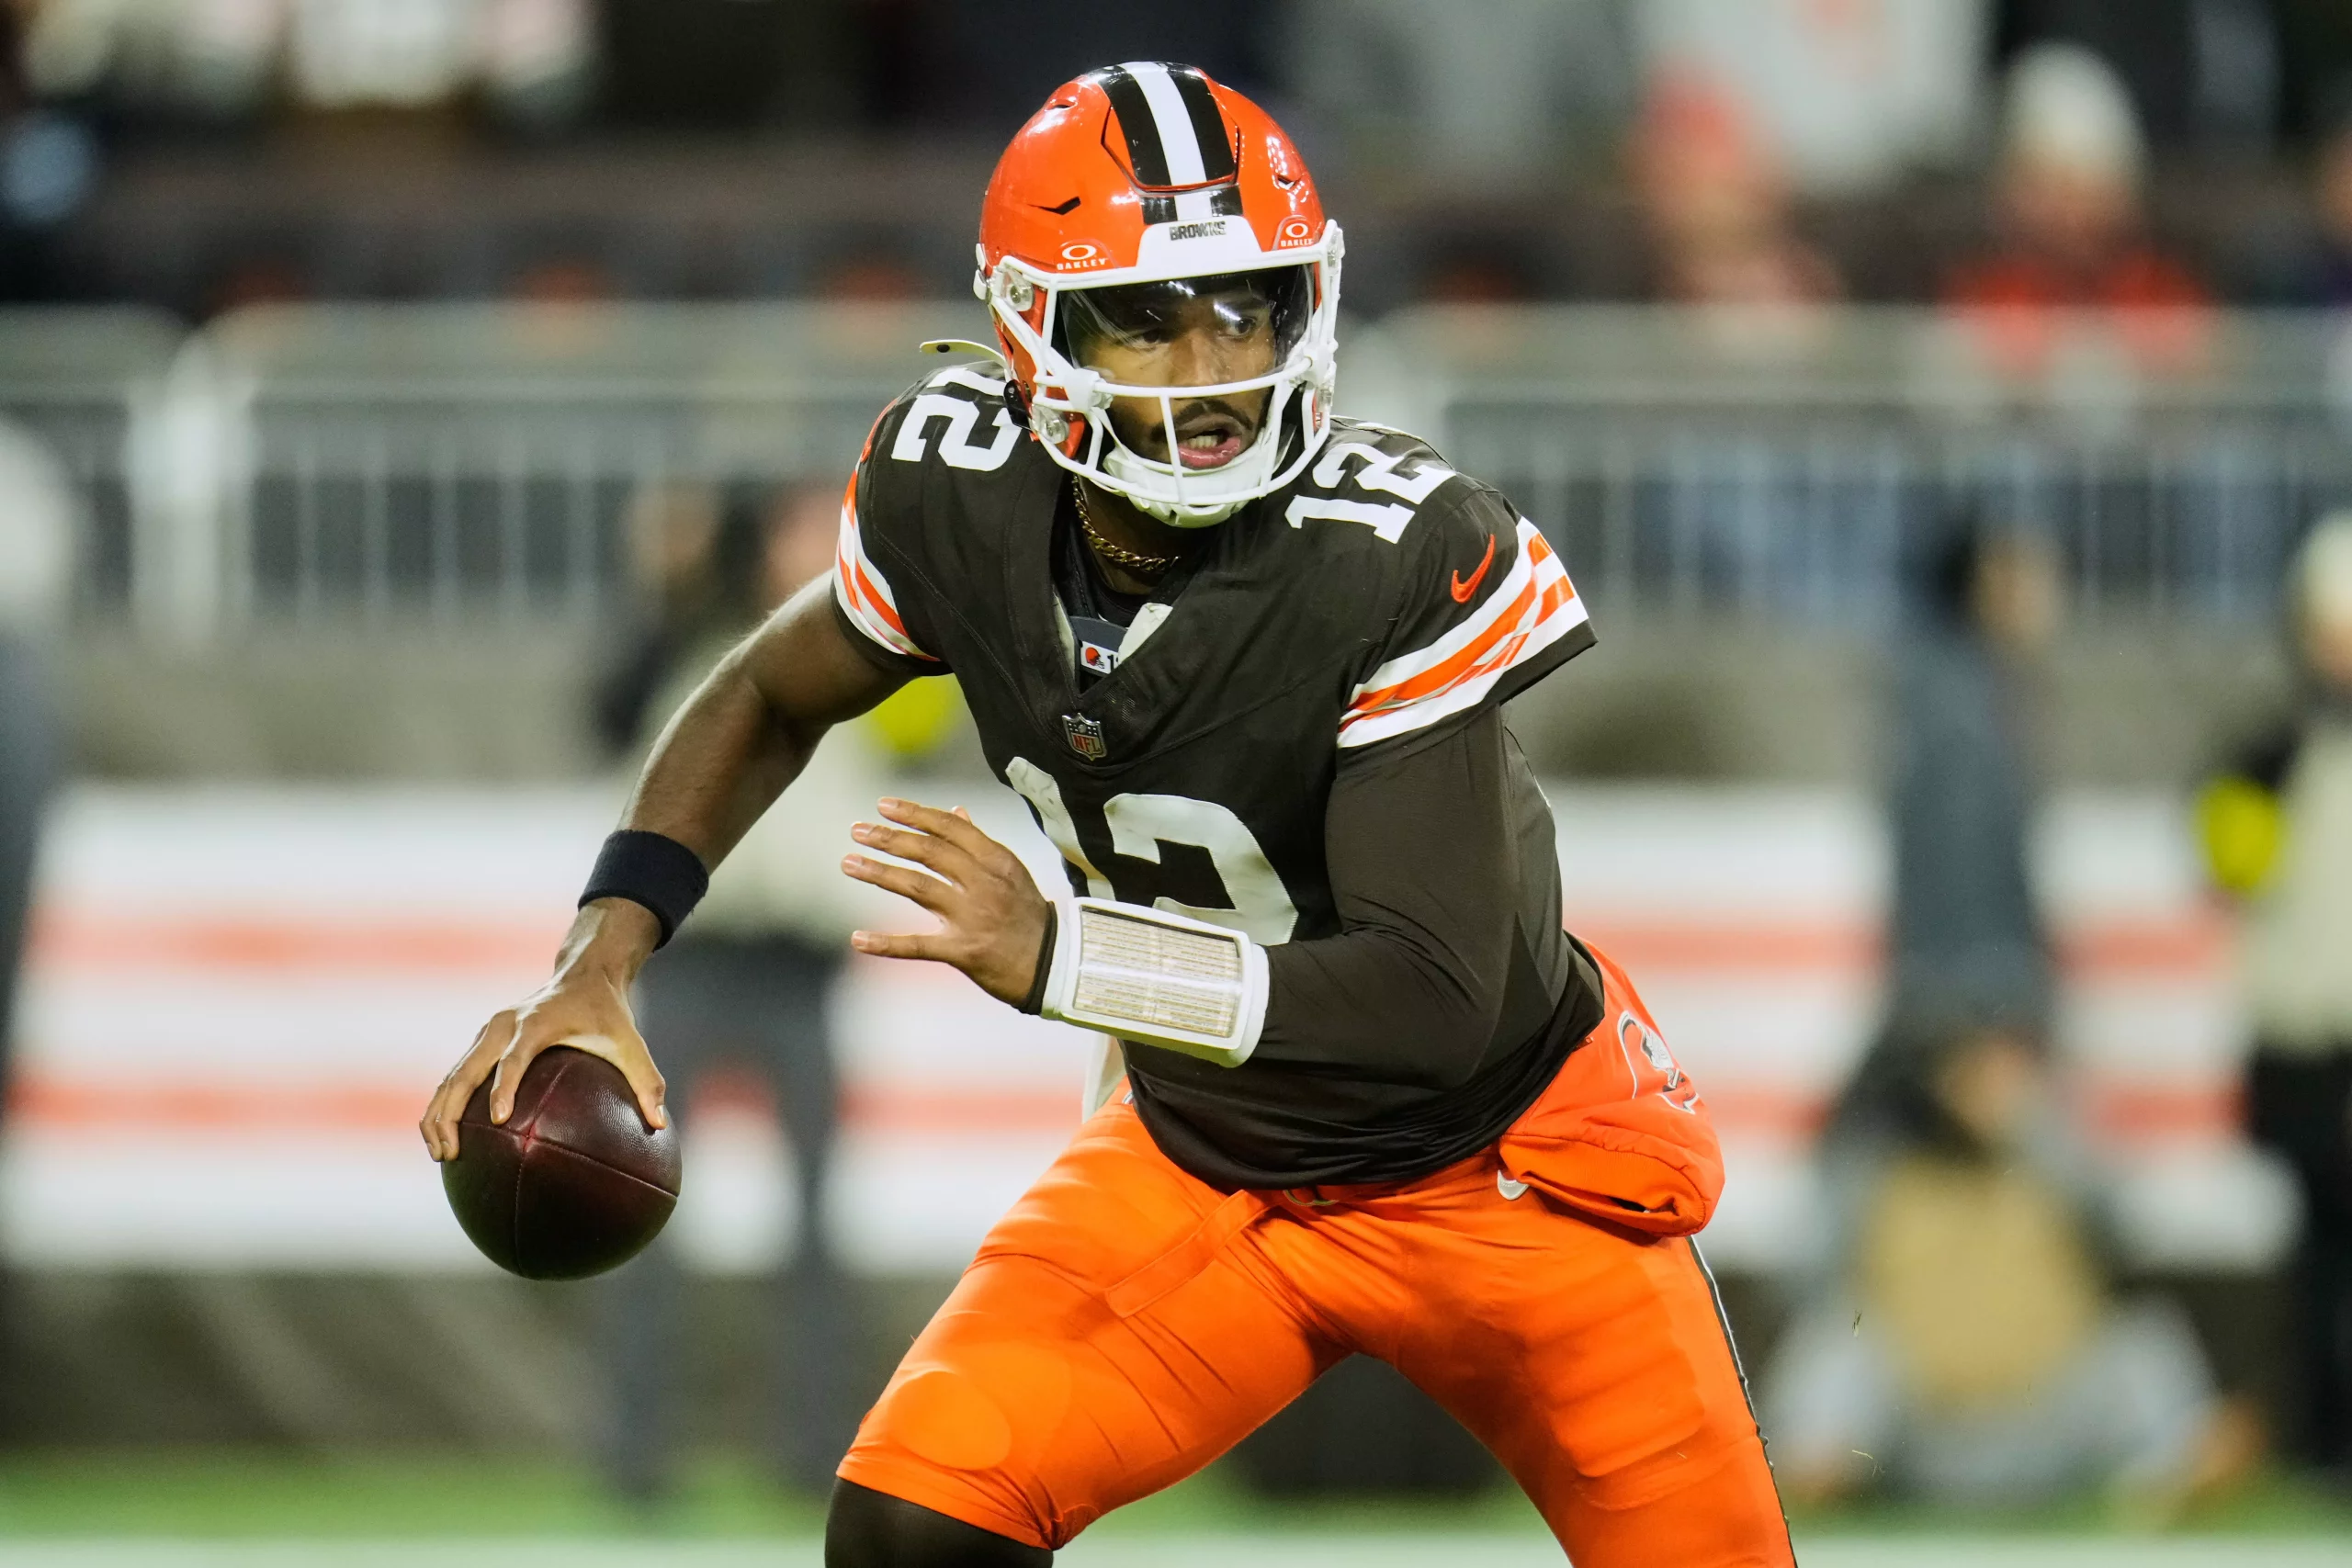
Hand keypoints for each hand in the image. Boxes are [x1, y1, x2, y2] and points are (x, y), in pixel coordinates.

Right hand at [419, 899, 668, 1161]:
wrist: (582, 975)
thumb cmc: (607, 1013)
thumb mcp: (630, 1043)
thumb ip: (645, 1081)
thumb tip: (659, 1125)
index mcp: (535, 1023)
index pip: (514, 1057)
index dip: (504, 1087)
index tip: (498, 1119)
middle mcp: (502, 1026)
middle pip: (465, 1071)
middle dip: (450, 1112)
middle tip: (451, 1153)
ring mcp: (486, 1033)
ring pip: (451, 1077)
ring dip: (438, 1114)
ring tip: (441, 1155)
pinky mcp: (480, 1043)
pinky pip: (455, 1077)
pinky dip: (445, 1106)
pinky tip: (447, 1142)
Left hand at [842, 797, 1051, 1005]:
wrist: (1055, 964)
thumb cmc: (1028, 915)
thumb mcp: (1011, 872)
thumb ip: (979, 842)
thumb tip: (955, 810)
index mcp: (996, 861)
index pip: (948, 828)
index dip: (914, 814)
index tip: (883, 806)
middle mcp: (983, 884)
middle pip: (928, 853)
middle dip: (890, 839)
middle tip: (858, 831)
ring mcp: (973, 918)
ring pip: (918, 887)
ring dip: (880, 874)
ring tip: (849, 863)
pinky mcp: (965, 952)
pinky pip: (919, 945)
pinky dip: (887, 944)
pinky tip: (858, 940)